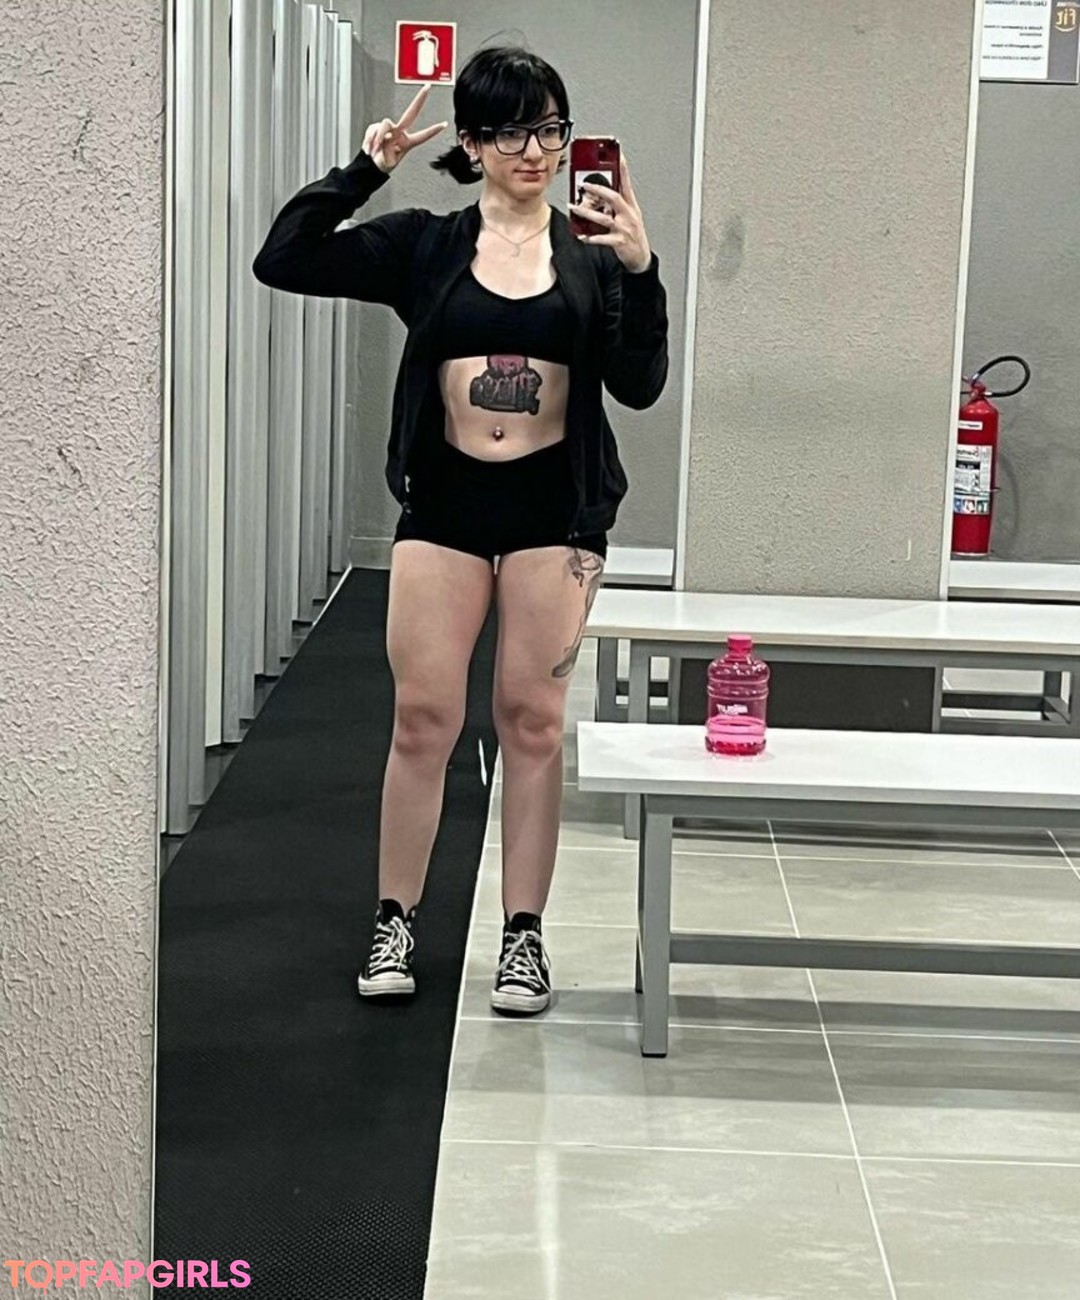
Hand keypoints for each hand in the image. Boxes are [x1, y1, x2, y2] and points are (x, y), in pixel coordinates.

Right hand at [362, 84, 447, 173]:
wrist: (372, 165)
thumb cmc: (383, 163)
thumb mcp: (388, 162)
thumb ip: (387, 149)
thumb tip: (386, 136)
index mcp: (406, 142)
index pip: (422, 136)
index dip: (433, 131)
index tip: (444, 124)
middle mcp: (399, 132)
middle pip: (411, 113)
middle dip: (419, 99)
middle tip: (427, 86)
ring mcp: (388, 129)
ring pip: (384, 124)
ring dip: (377, 138)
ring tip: (373, 150)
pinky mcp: (377, 127)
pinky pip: (372, 130)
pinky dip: (368, 140)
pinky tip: (369, 148)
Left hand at [569, 154, 651, 272]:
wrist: (641, 258)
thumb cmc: (633, 235)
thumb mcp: (630, 216)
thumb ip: (617, 204)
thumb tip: (600, 193)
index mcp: (631, 206)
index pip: (627, 183)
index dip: (623, 169)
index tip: (618, 155)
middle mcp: (629, 215)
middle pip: (614, 197)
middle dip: (598, 189)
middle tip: (584, 184)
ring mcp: (624, 229)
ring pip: (603, 218)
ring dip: (586, 213)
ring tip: (573, 208)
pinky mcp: (619, 242)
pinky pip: (602, 239)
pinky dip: (591, 238)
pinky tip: (581, 236)